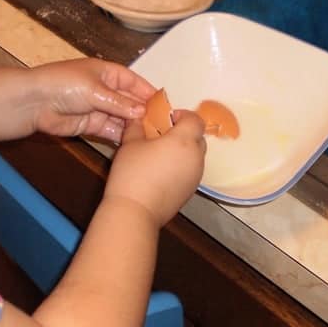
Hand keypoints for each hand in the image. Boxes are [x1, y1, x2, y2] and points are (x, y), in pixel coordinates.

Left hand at [29, 59, 155, 142]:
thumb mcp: (96, 90)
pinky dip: (121, 136)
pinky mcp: (90, 125)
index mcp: (108, 73)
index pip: (134, 82)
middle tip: (162, 127)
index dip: (149, 93)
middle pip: (130, 102)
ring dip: (134, 127)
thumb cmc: (63, 84)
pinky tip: (135, 143)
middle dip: (144, 113)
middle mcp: (105, 90)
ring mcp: (98, 108)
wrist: (34, 102)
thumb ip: (120, 103)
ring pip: (122, 118)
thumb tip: (142, 111)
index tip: (165, 105)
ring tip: (152, 138)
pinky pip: (110, 130)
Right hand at [104, 110, 206, 227]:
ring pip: (195, 156)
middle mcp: (196, 157)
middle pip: (198, 138)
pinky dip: (181, 167)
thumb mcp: (130, 145)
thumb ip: (136, 128)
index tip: (169, 118)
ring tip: (160, 155)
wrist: (135, 211)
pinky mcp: (190, 191)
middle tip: (163, 135)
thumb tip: (138, 120)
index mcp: (184, 141)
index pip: (195, 120)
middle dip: (184, 133)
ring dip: (183, 151)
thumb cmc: (132, 173)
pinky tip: (161, 172)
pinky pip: (190, 171)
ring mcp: (196, 176)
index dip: (184, 116)